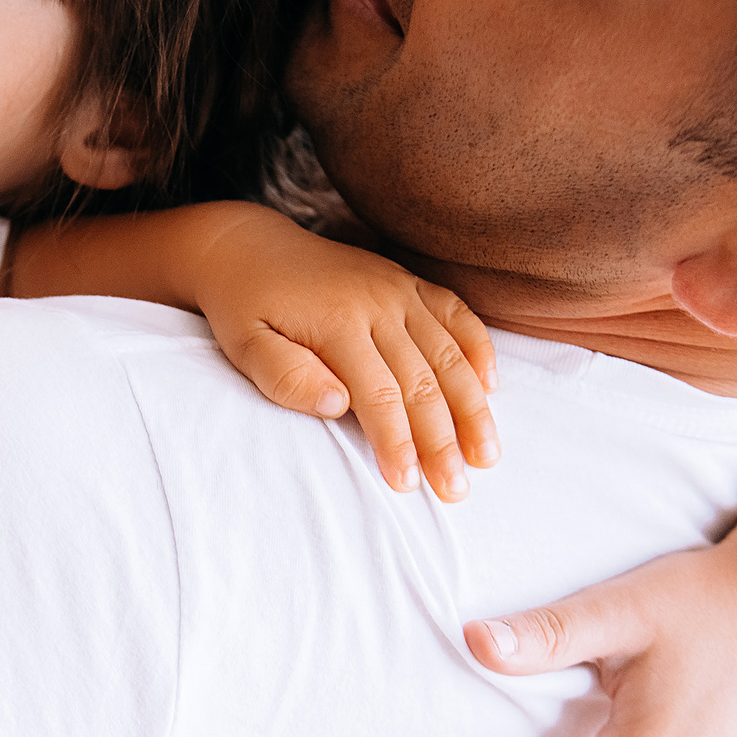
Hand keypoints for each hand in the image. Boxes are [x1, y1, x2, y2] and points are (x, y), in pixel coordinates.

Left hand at [194, 210, 496, 498]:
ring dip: (472, 407)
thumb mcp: (245, 344)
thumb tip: (339, 406)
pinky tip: (491, 387)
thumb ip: (286, 376)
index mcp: (336, 321)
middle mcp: (376, 302)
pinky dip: (479, 349)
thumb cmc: (245, 306)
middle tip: (455, 489)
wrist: (250, 246)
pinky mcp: (408, 282)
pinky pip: (456, 313)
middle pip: (422, 380)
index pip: (378, 394)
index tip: (407, 484)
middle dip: (442, 440)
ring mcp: (398, 289)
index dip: (396, 442)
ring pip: (450, 353)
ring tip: (486, 454)